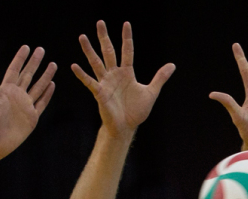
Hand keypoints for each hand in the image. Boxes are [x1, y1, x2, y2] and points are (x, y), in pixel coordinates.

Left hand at [0, 46, 56, 161]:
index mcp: (6, 90)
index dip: (20, 58)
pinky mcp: (32, 118)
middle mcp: (17, 96)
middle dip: (35, 62)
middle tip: (41, 49)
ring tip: (52, 64)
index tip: (26, 47)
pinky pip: (42, 103)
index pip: (15, 70)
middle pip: (28, 75)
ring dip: (45, 76)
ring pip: (38, 87)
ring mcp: (25, 106)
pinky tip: (52, 85)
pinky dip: (47, 94)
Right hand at [72, 21, 174, 138]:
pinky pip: (90, 82)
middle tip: (100, 22)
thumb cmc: (136, 111)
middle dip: (104, 37)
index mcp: (127, 72)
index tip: (126, 23)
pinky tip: (74, 65)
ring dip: (89, 50)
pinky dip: (82, 74)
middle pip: (108, 51)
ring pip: (96, 63)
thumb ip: (160, 78)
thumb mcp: (151, 92)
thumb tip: (172, 65)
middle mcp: (115, 74)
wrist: (126, 127)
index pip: (127, 51)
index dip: (127, 38)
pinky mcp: (99, 93)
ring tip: (82, 37)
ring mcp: (106, 83)